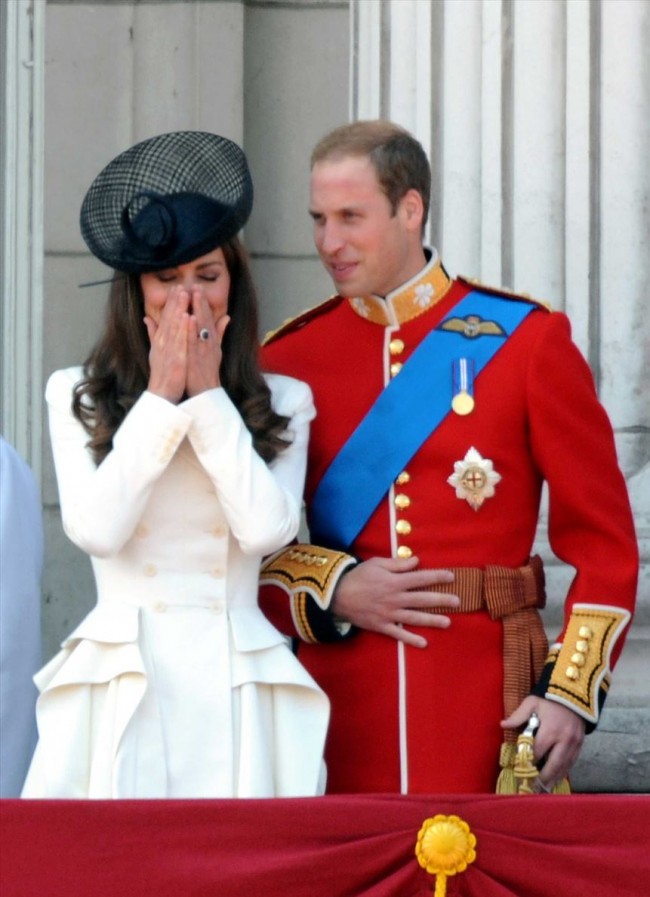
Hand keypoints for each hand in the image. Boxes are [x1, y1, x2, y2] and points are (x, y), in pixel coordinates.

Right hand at [144, 285, 190, 402]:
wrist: (161, 393)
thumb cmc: (161, 373)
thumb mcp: (155, 351)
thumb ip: (152, 333)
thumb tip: (147, 318)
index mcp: (160, 340)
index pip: (165, 318)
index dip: (170, 303)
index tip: (175, 288)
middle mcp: (163, 343)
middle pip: (169, 319)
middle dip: (175, 302)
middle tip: (180, 286)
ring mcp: (169, 350)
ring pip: (175, 326)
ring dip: (179, 309)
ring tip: (184, 295)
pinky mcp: (176, 359)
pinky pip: (181, 341)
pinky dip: (184, 328)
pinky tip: (188, 317)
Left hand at [186, 288, 228, 396]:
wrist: (205, 391)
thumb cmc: (208, 371)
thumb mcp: (217, 350)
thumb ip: (219, 332)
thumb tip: (226, 316)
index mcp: (211, 340)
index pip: (207, 317)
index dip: (202, 302)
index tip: (197, 287)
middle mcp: (208, 342)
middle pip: (204, 317)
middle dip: (200, 300)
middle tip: (195, 284)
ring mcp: (203, 349)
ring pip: (200, 326)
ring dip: (197, 309)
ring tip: (192, 294)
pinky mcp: (196, 357)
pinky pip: (194, 341)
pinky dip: (192, 329)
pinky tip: (189, 317)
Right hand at [331, 555, 458, 647]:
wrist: (336, 595)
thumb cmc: (357, 576)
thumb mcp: (376, 564)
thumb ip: (398, 564)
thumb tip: (417, 561)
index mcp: (394, 581)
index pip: (420, 578)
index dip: (437, 577)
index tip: (451, 576)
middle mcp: (395, 598)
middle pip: (422, 599)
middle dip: (441, 600)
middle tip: (458, 601)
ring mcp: (389, 614)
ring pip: (415, 618)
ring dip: (432, 620)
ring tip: (448, 622)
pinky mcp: (381, 626)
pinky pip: (398, 634)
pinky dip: (411, 639)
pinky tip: (424, 643)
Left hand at [501, 695, 585, 789]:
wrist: (575, 692)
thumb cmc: (550, 698)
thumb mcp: (532, 702)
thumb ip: (518, 716)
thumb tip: (502, 724)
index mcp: (551, 730)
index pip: (537, 752)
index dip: (528, 762)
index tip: (519, 769)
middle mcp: (565, 740)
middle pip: (553, 765)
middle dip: (542, 778)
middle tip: (532, 788)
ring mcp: (575, 744)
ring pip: (564, 767)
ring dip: (554, 779)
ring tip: (544, 789)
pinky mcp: (581, 745)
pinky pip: (572, 763)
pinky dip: (564, 772)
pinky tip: (557, 778)